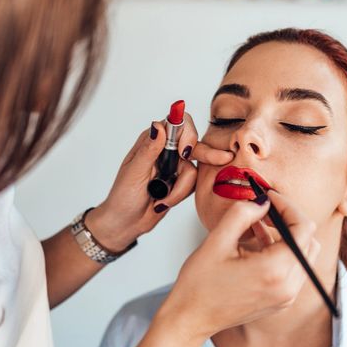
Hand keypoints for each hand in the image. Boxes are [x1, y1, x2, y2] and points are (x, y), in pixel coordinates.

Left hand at [85, 111, 233, 251]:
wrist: (126, 222)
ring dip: (179, 189)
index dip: (187, 133)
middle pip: (193, 143)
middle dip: (206, 154)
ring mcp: (174, 167)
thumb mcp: (134, 172)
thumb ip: (149, 149)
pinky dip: (180, 195)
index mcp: (151, 141)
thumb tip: (159, 126)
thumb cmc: (123, 197)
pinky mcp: (181, 182)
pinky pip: (193, 184)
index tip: (186, 152)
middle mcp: (165, 151)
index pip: (176, 125)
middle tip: (224, 158)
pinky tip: (165, 201)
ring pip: (194, 170)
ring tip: (161, 199)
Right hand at [156, 190, 320, 339]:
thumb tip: (263, 201)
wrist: (191, 318)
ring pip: (305, 255)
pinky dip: (283, 253)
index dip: (288, 206)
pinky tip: (258, 245)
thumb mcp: (216, 240)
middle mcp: (287, 286)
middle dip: (290, 220)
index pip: (304, 228)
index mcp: (274, 271)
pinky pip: (295, 270)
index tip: (269, 198)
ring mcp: (287, 297)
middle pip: (310, 241)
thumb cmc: (199, 284)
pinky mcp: (282, 302)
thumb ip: (242, 213)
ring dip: (288, 236)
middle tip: (265, 210)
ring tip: (259, 226)